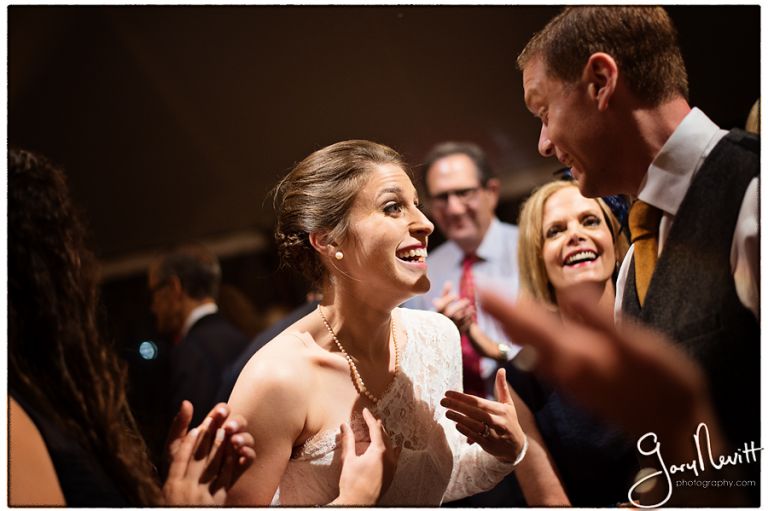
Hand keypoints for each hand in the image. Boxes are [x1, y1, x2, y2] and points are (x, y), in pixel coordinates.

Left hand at [163, 402, 255, 504]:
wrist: (180, 494)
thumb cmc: (177, 467)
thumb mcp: (175, 447)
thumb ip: (179, 425)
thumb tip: (186, 402)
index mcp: (209, 429)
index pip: (221, 414)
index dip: (223, 410)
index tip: (220, 412)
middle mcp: (224, 438)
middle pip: (237, 423)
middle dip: (235, 422)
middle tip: (228, 428)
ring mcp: (232, 452)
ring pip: (246, 438)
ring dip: (243, 437)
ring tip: (235, 442)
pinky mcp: (238, 467)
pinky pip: (249, 458)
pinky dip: (248, 453)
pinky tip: (241, 454)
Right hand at [335, 408, 399, 504]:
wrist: (359, 504)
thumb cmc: (352, 483)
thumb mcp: (348, 459)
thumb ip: (348, 441)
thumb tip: (344, 426)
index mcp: (379, 451)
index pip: (375, 429)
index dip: (369, 418)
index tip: (365, 411)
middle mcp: (389, 457)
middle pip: (384, 435)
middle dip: (377, 426)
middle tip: (372, 418)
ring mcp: (392, 466)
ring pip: (390, 445)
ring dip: (384, 436)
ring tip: (379, 429)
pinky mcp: (392, 474)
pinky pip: (395, 456)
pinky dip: (393, 448)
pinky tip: (395, 446)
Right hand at [433, 281, 473, 332]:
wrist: (440, 333)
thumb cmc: (441, 315)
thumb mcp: (440, 305)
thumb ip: (444, 294)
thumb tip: (449, 282)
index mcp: (435, 313)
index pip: (441, 306)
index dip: (448, 300)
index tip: (456, 295)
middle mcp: (440, 321)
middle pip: (450, 314)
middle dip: (459, 306)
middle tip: (467, 300)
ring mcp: (447, 329)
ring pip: (457, 322)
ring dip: (466, 314)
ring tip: (472, 307)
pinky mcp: (454, 335)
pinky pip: (462, 329)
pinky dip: (468, 321)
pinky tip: (471, 315)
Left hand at [441, 368, 525, 462]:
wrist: (517, 447)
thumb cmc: (509, 421)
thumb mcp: (508, 405)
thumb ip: (502, 387)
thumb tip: (501, 369)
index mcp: (501, 409)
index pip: (478, 401)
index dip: (462, 397)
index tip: (448, 393)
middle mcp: (498, 421)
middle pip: (475, 411)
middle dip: (458, 405)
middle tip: (443, 401)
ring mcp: (494, 434)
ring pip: (475, 424)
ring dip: (459, 418)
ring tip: (447, 412)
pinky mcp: (490, 445)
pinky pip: (476, 437)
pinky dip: (466, 431)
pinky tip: (456, 425)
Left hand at [479, 287, 711, 438]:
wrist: (674, 429)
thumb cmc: (664, 383)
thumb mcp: (637, 345)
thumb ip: (598, 319)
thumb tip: (567, 291)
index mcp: (578, 354)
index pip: (530, 324)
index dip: (505, 305)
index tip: (481, 288)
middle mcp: (567, 369)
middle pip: (526, 337)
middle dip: (503, 315)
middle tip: (481, 294)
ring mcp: (573, 382)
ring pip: (533, 351)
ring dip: (514, 330)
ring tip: (499, 313)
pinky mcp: (582, 389)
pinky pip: (546, 363)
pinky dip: (532, 346)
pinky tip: (532, 344)